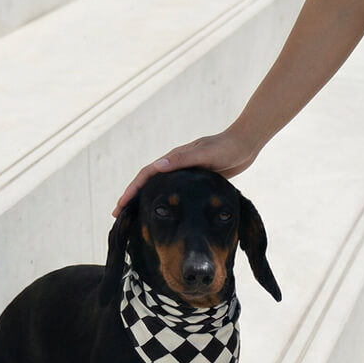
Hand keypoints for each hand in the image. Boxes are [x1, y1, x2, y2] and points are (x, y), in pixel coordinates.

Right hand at [112, 127, 258, 215]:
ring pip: (159, 190)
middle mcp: (175, 165)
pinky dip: (164, 203)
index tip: (120, 205)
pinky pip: (173, 194)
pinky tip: (163, 215)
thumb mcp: (204, 153)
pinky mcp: (194, 181)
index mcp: (174, 159)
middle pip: (147, 183)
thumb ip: (182, 159)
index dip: (131, 190)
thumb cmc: (226, 148)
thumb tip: (157, 165)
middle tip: (119, 216)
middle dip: (131, 198)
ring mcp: (184, 174)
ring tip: (134, 218)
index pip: (146, 175)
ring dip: (145, 202)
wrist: (245, 144)